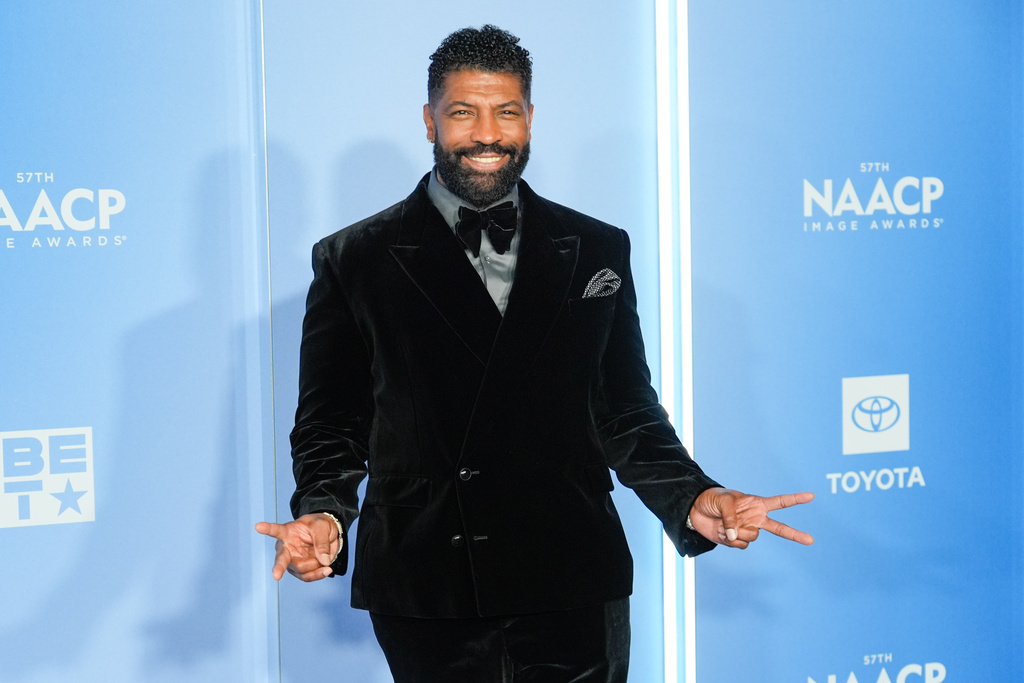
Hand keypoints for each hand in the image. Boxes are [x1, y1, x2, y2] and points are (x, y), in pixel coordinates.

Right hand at [254, 513, 341, 580]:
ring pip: (300, 570)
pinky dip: (318, 574)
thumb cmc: (320, 526)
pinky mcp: (300, 570)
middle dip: (279, 568)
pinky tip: (326, 569)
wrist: (329, 534)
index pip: (276, 530)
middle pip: (281, 559)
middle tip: (276, 575)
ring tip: (326, 560)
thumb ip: (321, 542)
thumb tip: (323, 560)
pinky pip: (307, 576)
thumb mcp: (322, 526)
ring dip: (315, 567)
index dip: (267, 529)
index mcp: (288, 532)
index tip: (258, 526)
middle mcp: (287, 548)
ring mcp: (292, 561)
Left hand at [689, 487, 813, 548]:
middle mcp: (755, 519)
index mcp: (756, 504)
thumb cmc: (713, 499)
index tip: (811, 496)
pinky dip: (729, 539)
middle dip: (795, 535)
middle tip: (811, 540)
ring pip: (752, 537)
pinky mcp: (736, 540)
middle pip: (780, 529)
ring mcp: (746, 530)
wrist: (696, 510)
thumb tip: (735, 536)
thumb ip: (732, 518)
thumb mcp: (724, 501)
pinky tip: (721, 531)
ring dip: (738, 531)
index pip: (779, 502)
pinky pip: (739, 544)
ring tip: (725, 523)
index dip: (795, 499)